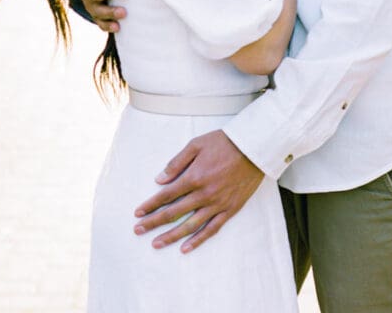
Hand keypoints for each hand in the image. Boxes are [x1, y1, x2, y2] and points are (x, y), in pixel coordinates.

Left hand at [134, 130, 263, 252]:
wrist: (253, 148)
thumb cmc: (223, 143)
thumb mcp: (196, 144)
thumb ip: (177, 163)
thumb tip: (159, 180)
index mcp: (194, 176)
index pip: (167, 195)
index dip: (151, 204)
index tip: (138, 213)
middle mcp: (204, 194)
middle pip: (174, 212)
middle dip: (154, 222)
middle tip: (138, 230)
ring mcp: (217, 204)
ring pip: (190, 225)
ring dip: (171, 236)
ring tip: (156, 244)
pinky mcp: (230, 209)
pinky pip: (212, 229)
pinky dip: (198, 240)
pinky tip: (185, 248)